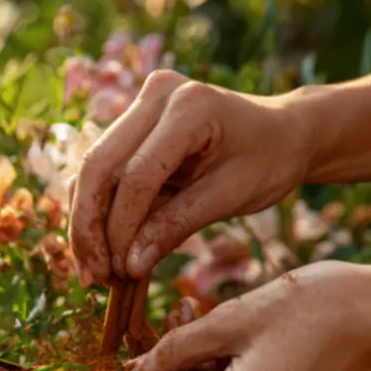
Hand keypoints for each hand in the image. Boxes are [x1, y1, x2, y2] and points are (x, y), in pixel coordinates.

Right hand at [69, 70, 309, 284]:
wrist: (283, 132)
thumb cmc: (269, 161)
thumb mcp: (231, 196)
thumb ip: (178, 224)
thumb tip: (130, 265)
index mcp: (189, 106)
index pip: (137, 173)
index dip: (122, 227)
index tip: (120, 272)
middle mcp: (156, 94)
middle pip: (100, 165)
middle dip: (90, 226)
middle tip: (95, 277)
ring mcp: (142, 103)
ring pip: (93, 168)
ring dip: (87, 221)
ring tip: (94, 271)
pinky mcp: (135, 120)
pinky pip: (104, 168)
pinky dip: (98, 209)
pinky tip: (99, 247)